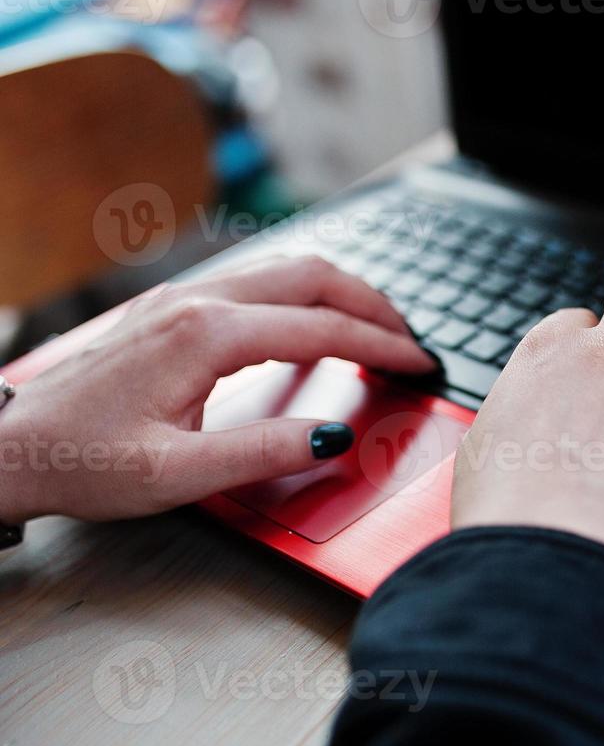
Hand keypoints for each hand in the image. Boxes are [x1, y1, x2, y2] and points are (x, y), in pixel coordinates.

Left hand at [0, 255, 436, 523]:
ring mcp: (178, 300)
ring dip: (339, 294)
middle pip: (311, 275)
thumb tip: (335, 436)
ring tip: (375, 331)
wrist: (7, 447)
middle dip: (373, 303)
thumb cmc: (80, 462)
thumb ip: (264, 452)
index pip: (321, 328)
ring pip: (283, 271)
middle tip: (411, 341)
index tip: (420, 366)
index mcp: (205, 336)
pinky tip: (312, 328)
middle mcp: (195, 303)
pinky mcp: (167, 312)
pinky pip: (255, 284)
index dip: (381, 347)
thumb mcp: (179, 475)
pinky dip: (303, 298)